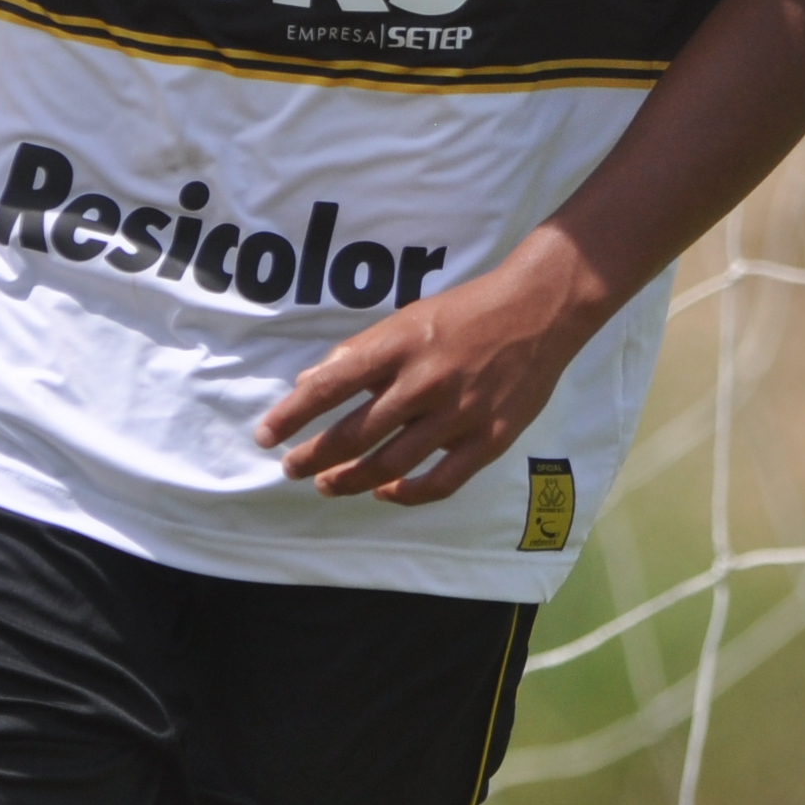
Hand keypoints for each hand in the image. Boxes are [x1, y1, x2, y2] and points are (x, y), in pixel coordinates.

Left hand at [255, 236, 620, 504]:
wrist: (538, 310)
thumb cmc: (466, 311)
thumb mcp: (406, 318)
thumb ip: (360, 352)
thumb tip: (309, 383)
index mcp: (400, 344)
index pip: (331, 385)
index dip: (292, 415)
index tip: (266, 435)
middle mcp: (425, 381)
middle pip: (355, 433)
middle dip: (313, 456)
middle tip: (291, 467)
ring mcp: (459, 414)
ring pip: (391, 463)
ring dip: (350, 479)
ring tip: (326, 484)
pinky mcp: (488, 438)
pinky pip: (440, 481)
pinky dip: (406, 493)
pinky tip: (385, 493)